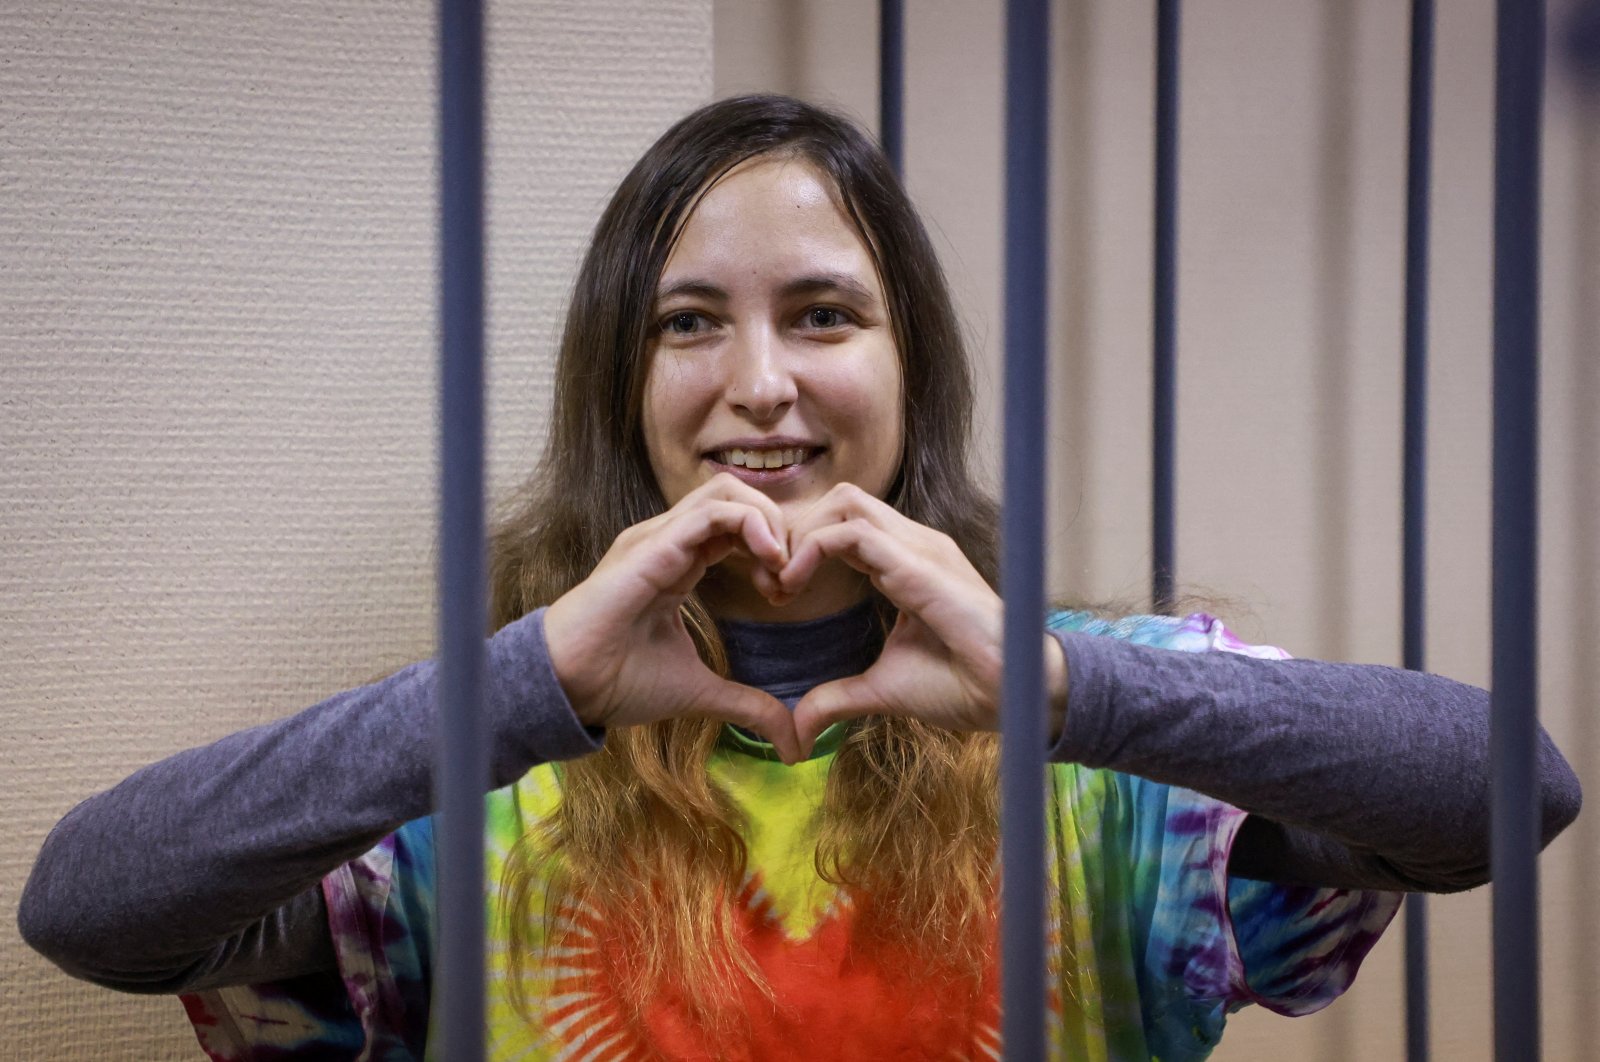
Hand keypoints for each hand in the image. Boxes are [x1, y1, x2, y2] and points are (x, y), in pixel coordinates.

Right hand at [544, 474, 801, 762]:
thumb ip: (747, 705)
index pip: (737, 524)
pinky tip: (769, 559)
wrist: (570, 687)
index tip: (783, 594)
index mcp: (678, 561)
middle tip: (789, 577)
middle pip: (738, 494)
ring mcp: (660, 537)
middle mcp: (670, 540)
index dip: (773, 550)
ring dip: (769, 522)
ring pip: (728, 491)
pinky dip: (752, 525)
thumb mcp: (700, 692)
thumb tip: (791, 741)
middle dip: (778, 527)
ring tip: (781, 568)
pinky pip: (712, 511)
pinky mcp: (654, 545)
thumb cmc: (619, 681)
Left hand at [780, 484, 1069, 757]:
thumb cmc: (961, 686)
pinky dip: (811, 549)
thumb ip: (837, 698)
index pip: (842, 525)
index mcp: (904, 562)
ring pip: (843, 503)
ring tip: (780, 583)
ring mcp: (918, 547)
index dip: (801, 549)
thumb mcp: (881, 690)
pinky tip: (793, 584)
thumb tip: (799, 728)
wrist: (1010, 695)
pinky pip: (852, 532)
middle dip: (795, 532)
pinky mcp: (918, 562)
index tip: (776, 594)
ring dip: (800, 536)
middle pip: (838, 501)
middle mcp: (912, 544)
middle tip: (771, 583)